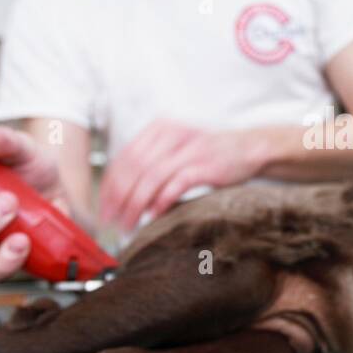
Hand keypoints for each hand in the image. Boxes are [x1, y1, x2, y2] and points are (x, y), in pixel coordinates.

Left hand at [98, 119, 269, 230]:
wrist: (249, 147)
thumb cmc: (210, 153)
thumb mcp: (176, 149)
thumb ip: (152, 164)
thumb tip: (124, 194)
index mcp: (160, 128)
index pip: (125, 157)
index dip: (110, 185)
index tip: (103, 208)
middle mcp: (171, 134)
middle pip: (134, 168)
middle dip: (118, 198)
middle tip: (111, 221)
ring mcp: (189, 149)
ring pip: (151, 177)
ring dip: (136, 204)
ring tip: (129, 223)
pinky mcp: (205, 164)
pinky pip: (175, 184)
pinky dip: (161, 201)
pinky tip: (153, 215)